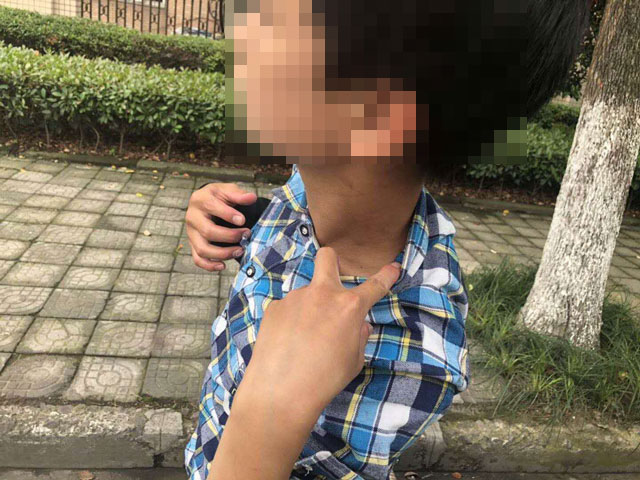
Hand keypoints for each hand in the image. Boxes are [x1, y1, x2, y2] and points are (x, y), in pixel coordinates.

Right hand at [185, 183, 256, 271]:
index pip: (211, 207)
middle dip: (229, 236)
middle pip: (208, 231)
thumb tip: (251, 198)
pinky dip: (209, 265)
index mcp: (199, 199)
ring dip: (223, 253)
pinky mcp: (193, 245)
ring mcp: (191, 233)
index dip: (227, 214)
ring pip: (202, 249)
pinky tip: (223, 265)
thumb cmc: (220, 197)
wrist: (208, 203)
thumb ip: (238, 194)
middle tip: (247, 234)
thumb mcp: (228, 190)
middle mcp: (192, 217)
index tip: (243, 220)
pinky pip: (198, 259)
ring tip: (240, 250)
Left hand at [243, 247, 401, 416]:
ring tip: (302, 340)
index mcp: (349, 307)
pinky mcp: (274, 308)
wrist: (281, 391)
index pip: (374, 285)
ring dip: (308, 308)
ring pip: (305, 294)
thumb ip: (359, 337)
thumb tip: (358, 325)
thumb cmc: (325, 379)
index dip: (386, 275)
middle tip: (332, 281)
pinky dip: (290, 322)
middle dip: (332, 261)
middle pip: (327, 258)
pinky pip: (288, 310)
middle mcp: (322, 294)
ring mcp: (295, 298)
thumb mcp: (354, 360)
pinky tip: (286, 343)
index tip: (393, 267)